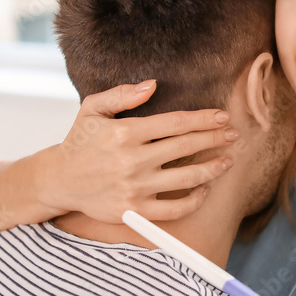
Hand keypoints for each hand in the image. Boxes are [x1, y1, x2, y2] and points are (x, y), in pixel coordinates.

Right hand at [42, 80, 237, 222]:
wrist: (60, 180)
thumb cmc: (80, 141)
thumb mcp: (92, 109)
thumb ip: (122, 94)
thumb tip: (153, 84)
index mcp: (124, 133)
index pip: (175, 123)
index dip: (203, 119)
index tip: (222, 117)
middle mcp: (132, 160)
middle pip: (186, 146)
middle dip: (216, 139)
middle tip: (235, 135)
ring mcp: (134, 188)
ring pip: (187, 178)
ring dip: (214, 168)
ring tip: (229, 160)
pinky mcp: (135, 211)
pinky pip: (175, 208)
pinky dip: (195, 199)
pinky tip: (206, 188)